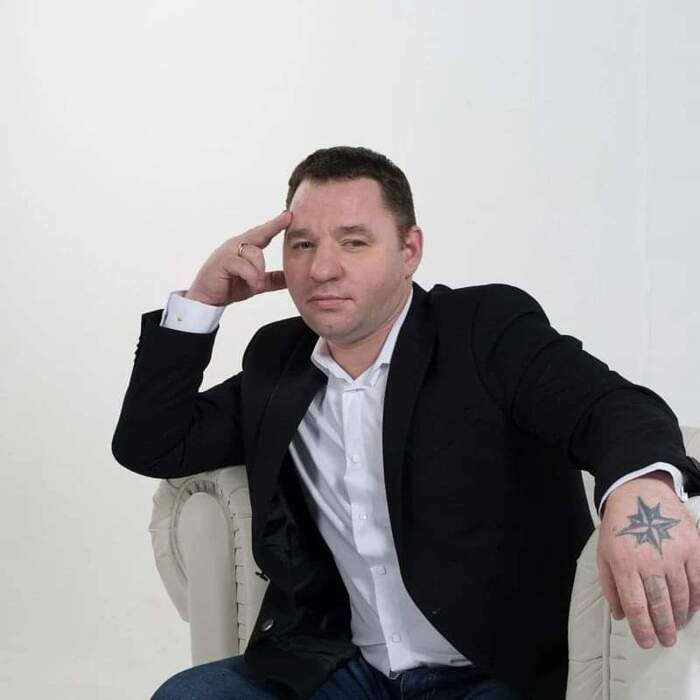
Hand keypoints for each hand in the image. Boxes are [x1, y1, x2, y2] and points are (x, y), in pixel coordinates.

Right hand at [185, 210, 291, 305]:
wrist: (207, 299)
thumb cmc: (228, 287)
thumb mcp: (256, 283)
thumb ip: (272, 279)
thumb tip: (289, 278)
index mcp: (244, 248)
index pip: (263, 233)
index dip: (276, 224)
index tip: (289, 215)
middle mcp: (236, 245)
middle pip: (260, 237)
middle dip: (272, 229)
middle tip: (285, 223)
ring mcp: (228, 252)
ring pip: (254, 252)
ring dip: (259, 271)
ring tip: (257, 284)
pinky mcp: (222, 262)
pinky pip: (242, 265)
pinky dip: (251, 276)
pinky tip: (253, 284)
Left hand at [597, 471, 699, 647]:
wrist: (639, 493)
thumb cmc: (619, 527)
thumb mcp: (604, 553)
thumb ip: (610, 586)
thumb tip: (620, 616)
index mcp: (624, 562)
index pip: (635, 605)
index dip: (642, 628)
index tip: (646, 642)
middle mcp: (650, 559)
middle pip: (661, 604)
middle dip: (664, 628)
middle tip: (666, 641)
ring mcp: (674, 553)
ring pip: (682, 595)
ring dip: (680, 616)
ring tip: (677, 627)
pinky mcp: (693, 547)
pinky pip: (698, 581)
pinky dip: (696, 600)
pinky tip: (691, 609)